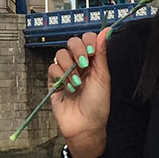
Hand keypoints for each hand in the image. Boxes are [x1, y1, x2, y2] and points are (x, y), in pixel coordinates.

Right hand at [48, 29, 110, 157]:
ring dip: (70, 68)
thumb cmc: (98, 105)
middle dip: (77, 51)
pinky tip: (68, 88)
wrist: (85, 126)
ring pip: (61, 54)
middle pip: (72, 42)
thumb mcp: (103, 77)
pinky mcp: (54, 81)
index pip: (87, 39)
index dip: (88, 42)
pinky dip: (60, 77)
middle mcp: (79, 64)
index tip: (92, 52)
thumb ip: (101, 53)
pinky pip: (52, 68)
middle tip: (84, 64)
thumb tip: (106, 31)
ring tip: (77, 83)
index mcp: (93, 61)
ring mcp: (65, 72)